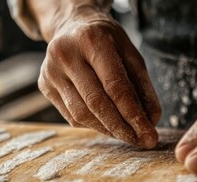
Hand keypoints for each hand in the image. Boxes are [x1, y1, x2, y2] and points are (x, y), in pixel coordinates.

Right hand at [36, 6, 160, 147]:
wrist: (72, 25)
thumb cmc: (106, 41)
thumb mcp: (130, 53)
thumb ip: (142, 86)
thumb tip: (151, 120)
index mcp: (92, 40)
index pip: (115, 86)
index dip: (133, 114)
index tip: (149, 133)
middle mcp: (66, 54)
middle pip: (96, 103)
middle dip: (121, 127)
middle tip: (141, 141)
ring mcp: (51, 71)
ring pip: (82, 114)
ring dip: (108, 130)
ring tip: (128, 135)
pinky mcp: (44, 86)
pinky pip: (72, 116)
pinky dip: (94, 125)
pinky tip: (108, 125)